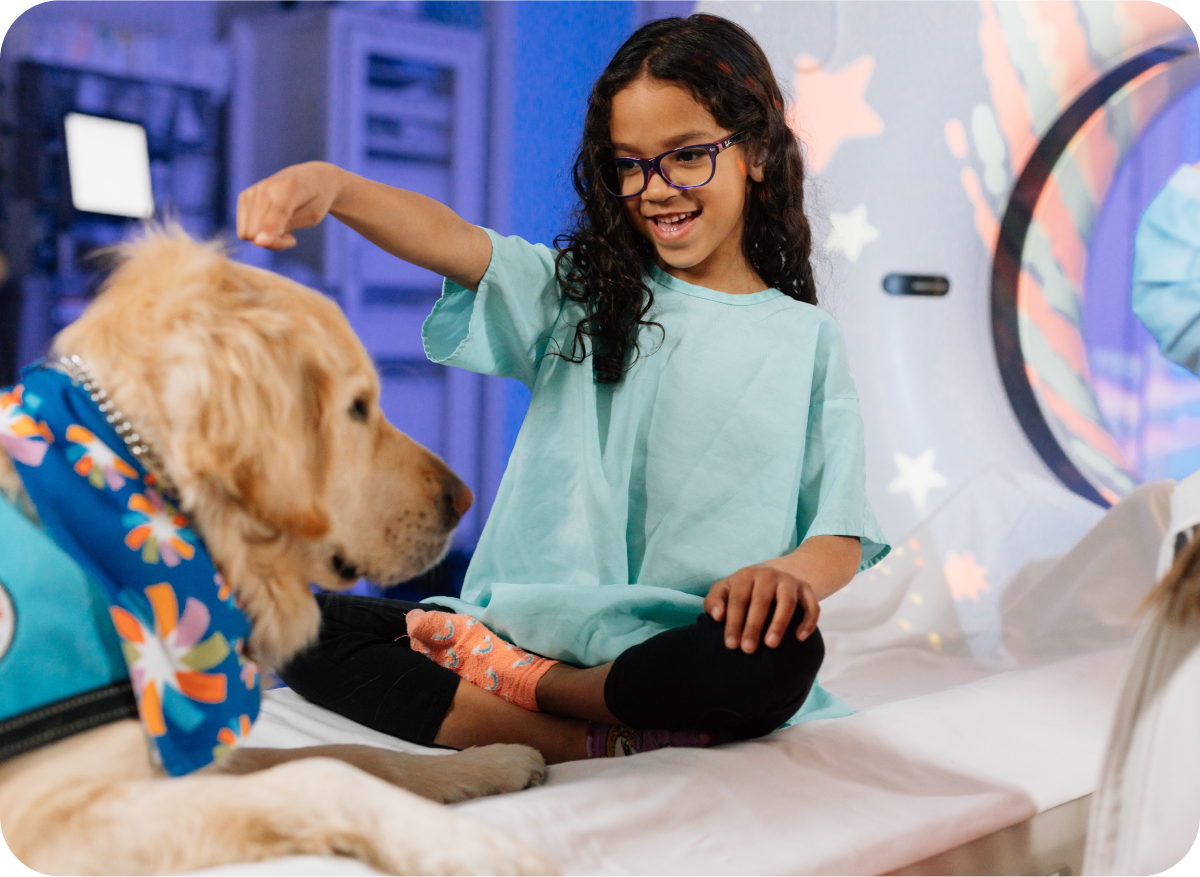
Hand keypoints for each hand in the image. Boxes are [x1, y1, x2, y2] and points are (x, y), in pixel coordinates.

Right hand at [237, 162, 342, 250]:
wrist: (310, 177)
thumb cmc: (315, 200)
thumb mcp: (312, 216)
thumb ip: (287, 227)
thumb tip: (257, 242)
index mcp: (290, 188)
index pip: (277, 212)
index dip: (268, 228)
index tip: (260, 243)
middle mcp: (265, 187)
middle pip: (257, 232)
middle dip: (275, 242)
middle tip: (291, 238)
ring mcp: (251, 191)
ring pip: (248, 234)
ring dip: (267, 239)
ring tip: (284, 229)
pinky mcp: (243, 197)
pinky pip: (244, 232)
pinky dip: (259, 233)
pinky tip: (273, 225)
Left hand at [703, 565, 819, 652]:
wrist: (772, 576)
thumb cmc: (742, 590)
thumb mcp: (724, 590)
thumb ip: (714, 601)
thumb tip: (718, 615)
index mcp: (746, 575)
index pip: (738, 599)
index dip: (733, 622)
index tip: (731, 645)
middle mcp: (769, 575)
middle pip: (761, 600)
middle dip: (753, 626)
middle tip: (748, 649)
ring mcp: (789, 581)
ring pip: (787, 601)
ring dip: (779, 623)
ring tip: (771, 644)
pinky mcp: (806, 589)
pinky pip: (812, 604)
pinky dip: (808, 621)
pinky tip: (800, 638)